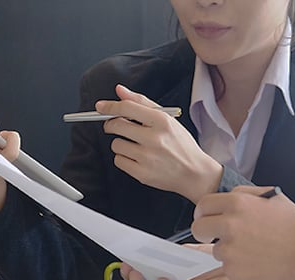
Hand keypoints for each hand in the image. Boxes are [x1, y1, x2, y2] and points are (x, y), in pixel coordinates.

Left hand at [95, 85, 221, 202]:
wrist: (194, 173)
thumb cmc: (180, 145)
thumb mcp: (168, 118)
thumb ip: (142, 103)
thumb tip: (119, 91)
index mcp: (162, 121)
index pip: (127, 108)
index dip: (109, 106)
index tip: (100, 107)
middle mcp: (154, 138)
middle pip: (116, 126)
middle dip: (111, 124)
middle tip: (115, 126)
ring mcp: (147, 158)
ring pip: (116, 145)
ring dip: (120, 143)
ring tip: (134, 146)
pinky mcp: (142, 174)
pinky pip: (119, 161)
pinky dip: (124, 159)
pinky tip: (136, 158)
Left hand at [192, 186, 294, 279]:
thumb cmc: (293, 227)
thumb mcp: (272, 198)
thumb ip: (245, 194)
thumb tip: (226, 197)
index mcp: (238, 204)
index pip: (203, 205)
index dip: (202, 213)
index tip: (205, 219)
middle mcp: (230, 225)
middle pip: (198, 228)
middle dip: (203, 232)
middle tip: (213, 236)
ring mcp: (229, 250)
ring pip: (215, 250)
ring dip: (228, 251)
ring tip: (252, 250)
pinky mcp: (232, 270)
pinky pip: (226, 267)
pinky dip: (237, 266)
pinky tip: (255, 262)